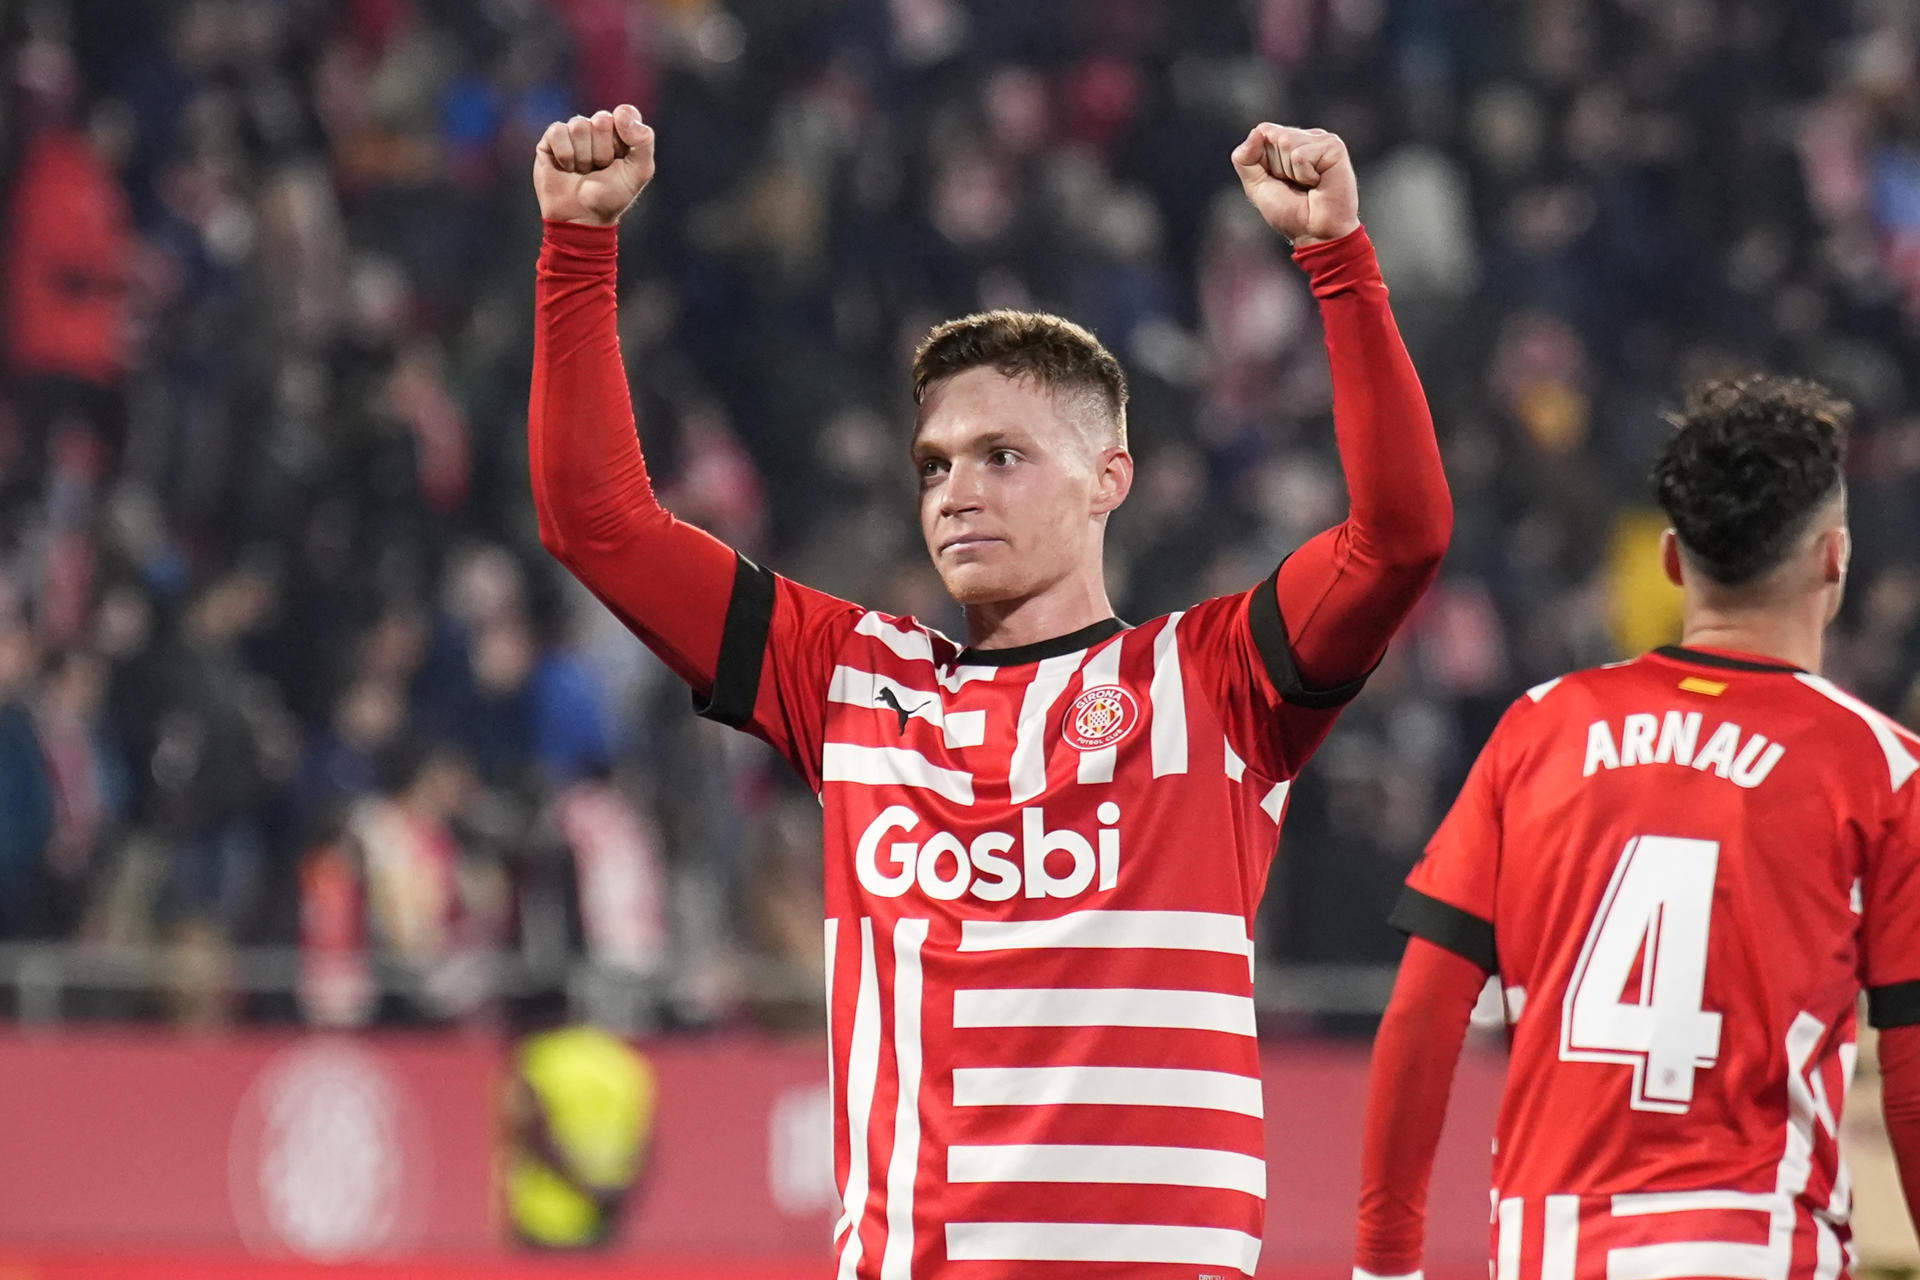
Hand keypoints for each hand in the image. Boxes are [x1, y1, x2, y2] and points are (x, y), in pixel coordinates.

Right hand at [534, 105, 655, 226]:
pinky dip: (565, 155)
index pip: (626, 113)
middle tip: (600, 168)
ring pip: (579, 126)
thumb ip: (643, 140)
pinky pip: (558, 132)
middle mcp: (597, 128)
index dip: (625, 132)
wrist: (583, 218)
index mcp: (621, 132)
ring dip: (584, 156)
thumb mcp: (640, 171)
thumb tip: (620, 112)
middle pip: (602, 119)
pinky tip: (566, 167)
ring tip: (583, 171)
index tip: (622, 154)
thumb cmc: (612, 196)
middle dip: (603, 151)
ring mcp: (574, 132)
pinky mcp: (551, 139)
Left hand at [1231, 124, 1359, 246]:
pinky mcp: (1334, 147)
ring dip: (1291, 172)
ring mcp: (1322, 139)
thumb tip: (1255, 132)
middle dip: (1278, 167)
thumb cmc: (1290, 213)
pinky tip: (1318, 183)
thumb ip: (1245, 160)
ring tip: (1308, 185)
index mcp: (1290, 142)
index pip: (1263, 131)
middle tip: (1296, 186)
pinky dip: (1304, 175)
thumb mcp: (1257, 186)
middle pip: (1273, 135)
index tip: (1280, 180)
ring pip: (1286, 142)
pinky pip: (1300, 155)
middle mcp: (1307, 137)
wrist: (1316, 234)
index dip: (1264, 161)